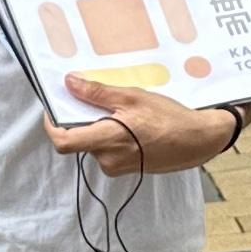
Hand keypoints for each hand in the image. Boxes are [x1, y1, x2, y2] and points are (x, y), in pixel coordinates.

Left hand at [48, 78, 239, 176]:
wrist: (198, 141)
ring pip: (95, 144)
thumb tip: (70, 83)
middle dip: (83, 120)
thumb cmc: (169, 118)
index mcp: (106, 140)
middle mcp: (108, 159)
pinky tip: (132, 123)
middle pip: (79, 140)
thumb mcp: (133, 97)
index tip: (53, 110)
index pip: (63, 142)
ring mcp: (118, 166)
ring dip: (101, 126)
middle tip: (100, 100)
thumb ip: (97, 93)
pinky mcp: (128, 168)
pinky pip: (109, 150)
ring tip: (125, 110)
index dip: (51, 126)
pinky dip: (113, 135)